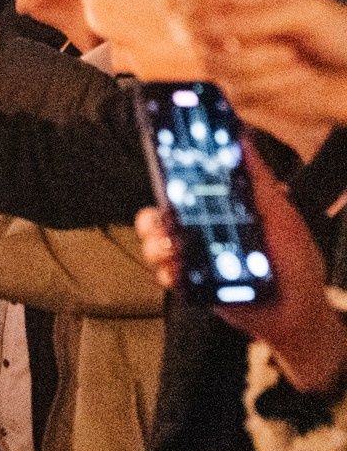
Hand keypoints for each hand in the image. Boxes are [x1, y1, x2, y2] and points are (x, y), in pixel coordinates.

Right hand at [136, 141, 344, 393]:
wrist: (297, 314)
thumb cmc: (295, 262)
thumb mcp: (281, 214)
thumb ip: (258, 179)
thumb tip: (242, 136)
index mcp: (222, 210)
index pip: (186, 186)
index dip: (169, 174)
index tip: (159, 165)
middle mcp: (202, 231)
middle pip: (159, 214)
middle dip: (153, 217)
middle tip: (162, 220)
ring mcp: (194, 257)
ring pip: (154, 242)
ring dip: (156, 244)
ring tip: (172, 250)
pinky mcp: (190, 283)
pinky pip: (163, 272)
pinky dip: (168, 271)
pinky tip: (180, 272)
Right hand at [183, 0, 346, 138]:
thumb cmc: (341, 34)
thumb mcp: (299, 12)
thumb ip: (250, 17)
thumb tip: (204, 27)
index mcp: (245, 0)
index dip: (195, 6)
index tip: (216, 16)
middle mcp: (235, 31)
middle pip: (198, 35)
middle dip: (235, 40)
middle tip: (279, 43)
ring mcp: (239, 64)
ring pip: (215, 66)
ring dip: (259, 65)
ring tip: (294, 58)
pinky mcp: (249, 96)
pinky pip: (239, 93)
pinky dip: (273, 86)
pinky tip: (300, 77)